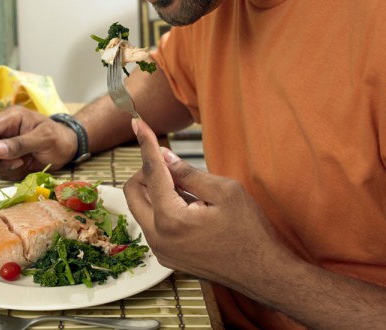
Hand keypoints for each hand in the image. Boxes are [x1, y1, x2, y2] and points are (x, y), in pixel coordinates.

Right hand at [0, 106, 77, 179]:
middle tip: (18, 163)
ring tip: (25, 163)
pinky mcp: (9, 159)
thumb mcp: (43, 139)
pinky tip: (26, 166)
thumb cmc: (58, 138)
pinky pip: (2, 170)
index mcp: (11, 118)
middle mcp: (4, 131)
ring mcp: (5, 146)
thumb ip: (19, 144)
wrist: (68, 148)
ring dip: (7, 167)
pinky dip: (12, 172)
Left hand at [124, 118, 289, 287]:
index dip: (145, 144)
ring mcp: (161, 251)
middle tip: (169, 163)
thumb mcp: (224, 191)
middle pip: (133, 192)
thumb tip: (163, 156)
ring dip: (156, 191)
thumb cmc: (251, 234)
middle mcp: (158, 238)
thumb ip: (188, 172)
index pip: (150, 172)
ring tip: (189, 188)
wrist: (265, 274)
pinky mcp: (168, 257)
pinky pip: (154, 224)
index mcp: (170, 220)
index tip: (137, 124)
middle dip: (146, 171)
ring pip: (142, 208)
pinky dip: (163, 208)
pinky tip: (189, 205)